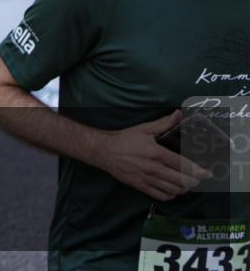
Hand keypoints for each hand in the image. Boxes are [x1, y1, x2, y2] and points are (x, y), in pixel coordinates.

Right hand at [95, 111, 211, 200]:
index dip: (197, 170)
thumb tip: (179, 114)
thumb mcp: (144, 128)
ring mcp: (147, 179)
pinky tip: (173, 190)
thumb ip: (164, 123)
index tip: (207, 173)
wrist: (104, 151)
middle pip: (181, 180)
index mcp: (156, 153)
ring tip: (188, 184)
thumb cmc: (125, 139)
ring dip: (184, 188)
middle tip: (199, 178)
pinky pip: (161, 196)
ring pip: (173, 190)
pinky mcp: (141, 186)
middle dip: (194, 181)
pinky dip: (171, 195)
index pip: (182, 165)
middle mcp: (153, 168)